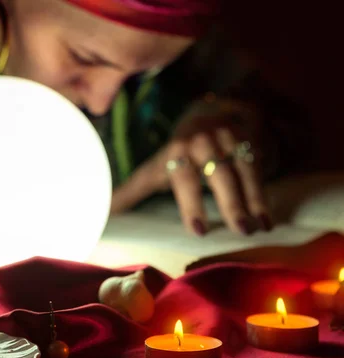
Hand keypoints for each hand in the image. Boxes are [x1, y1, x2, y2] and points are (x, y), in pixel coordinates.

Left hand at [111, 96, 271, 234]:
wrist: (211, 111)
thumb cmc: (178, 152)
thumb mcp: (155, 167)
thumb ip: (132, 191)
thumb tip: (104, 213)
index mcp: (177, 150)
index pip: (184, 177)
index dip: (190, 203)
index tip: (198, 231)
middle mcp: (204, 141)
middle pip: (218, 174)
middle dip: (230, 202)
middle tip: (240, 230)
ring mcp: (230, 138)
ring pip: (243, 171)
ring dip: (253, 199)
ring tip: (259, 227)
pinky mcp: (251, 140)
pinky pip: (259, 167)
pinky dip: (263, 193)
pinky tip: (267, 217)